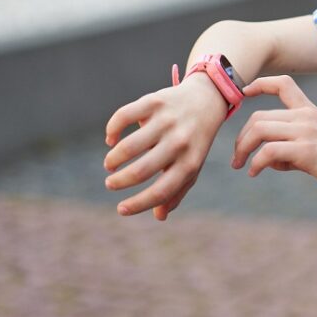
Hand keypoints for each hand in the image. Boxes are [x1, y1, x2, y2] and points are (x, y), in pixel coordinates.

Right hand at [104, 73, 227, 219]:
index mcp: (190, 162)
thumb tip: (159, 216)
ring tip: (110, 164)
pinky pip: (123, 117)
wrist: (206, 99)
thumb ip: (177, 190)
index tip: (121, 209)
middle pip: (141, 170)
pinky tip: (111, 139)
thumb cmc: (194, 141)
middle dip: (119, 182)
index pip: (162, 191)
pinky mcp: (155, 101)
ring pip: (129, 146)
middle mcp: (180, 142)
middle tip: (111, 183)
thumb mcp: (192, 165)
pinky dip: (112, 130)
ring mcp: (167, 120)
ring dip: (113, 160)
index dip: (138, 204)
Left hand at [232, 75, 316, 202]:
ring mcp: (307, 132)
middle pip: (259, 116)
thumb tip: (265, 159)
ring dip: (243, 149)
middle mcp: (307, 116)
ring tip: (241, 165)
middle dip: (241, 137)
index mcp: (310, 111)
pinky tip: (254, 173)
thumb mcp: (315, 147)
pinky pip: (268, 151)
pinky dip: (255, 163)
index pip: (283, 84)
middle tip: (237, 158)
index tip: (244, 93)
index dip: (260, 84)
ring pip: (259, 129)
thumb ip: (289, 147)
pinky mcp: (307, 151)